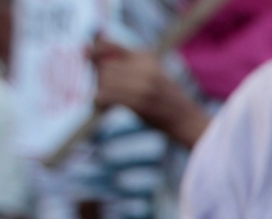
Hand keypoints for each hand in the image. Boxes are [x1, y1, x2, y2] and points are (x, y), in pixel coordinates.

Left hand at [90, 37, 209, 147]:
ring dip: (100, 91)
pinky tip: (104, 106)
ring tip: (106, 100)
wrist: (186, 119)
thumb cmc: (164, 98)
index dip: (95, 50)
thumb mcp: (149, 73)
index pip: (110, 46)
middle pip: (104, 66)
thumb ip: (123, 63)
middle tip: (103, 89)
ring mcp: (143, 84)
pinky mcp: (139, 101)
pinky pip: (107, 97)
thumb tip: (87, 49)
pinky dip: (100, 102)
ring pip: (104, 81)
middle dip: (99, 77)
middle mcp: (145, 67)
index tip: (86, 54)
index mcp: (146, 56)